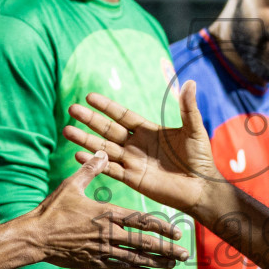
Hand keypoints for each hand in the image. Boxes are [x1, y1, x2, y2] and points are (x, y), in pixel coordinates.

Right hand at [27, 151, 189, 268]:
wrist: (34, 238)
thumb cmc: (52, 210)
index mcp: (106, 214)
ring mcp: (102, 251)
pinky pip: (120, 268)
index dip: (161, 227)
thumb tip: (103, 152)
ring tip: (174, 264)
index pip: (140, 221)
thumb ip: (90, 169)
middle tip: (185, 252)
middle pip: (143, 243)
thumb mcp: (71, 185)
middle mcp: (108, 234)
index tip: (178, 230)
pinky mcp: (94, 263)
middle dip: (166, 248)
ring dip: (157, 261)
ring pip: (135, 258)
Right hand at [63, 81, 218, 214]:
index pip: (122, 115)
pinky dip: (94, 163)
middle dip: (90, 120)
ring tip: (67, 130)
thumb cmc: (200, 158)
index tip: (89, 97)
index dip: (106, 106)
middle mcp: (137, 145)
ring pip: (104, 149)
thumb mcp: (194, 129)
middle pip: (108, 130)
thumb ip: (188, 108)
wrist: (201, 187)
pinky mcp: (132, 179)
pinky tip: (78, 155)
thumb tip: (190, 81)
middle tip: (71, 109)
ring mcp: (133, 162)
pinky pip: (109, 169)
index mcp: (148, 131)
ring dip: (86, 140)